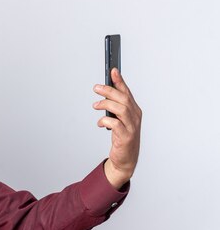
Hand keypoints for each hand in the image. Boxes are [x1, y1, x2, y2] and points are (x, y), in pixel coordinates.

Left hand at [92, 67, 142, 188]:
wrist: (125, 159)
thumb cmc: (122, 137)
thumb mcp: (118, 120)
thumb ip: (113, 108)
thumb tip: (103, 94)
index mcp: (134, 111)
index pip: (127, 92)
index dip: (120, 81)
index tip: (112, 71)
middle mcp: (135, 117)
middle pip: (123, 99)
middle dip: (109, 91)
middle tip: (96, 88)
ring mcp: (132, 127)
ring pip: (121, 109)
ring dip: (106, 104)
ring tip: (95, 105)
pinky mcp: (126, 137)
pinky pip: (116, 124)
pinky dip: (106, 121)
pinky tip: (100, 123)